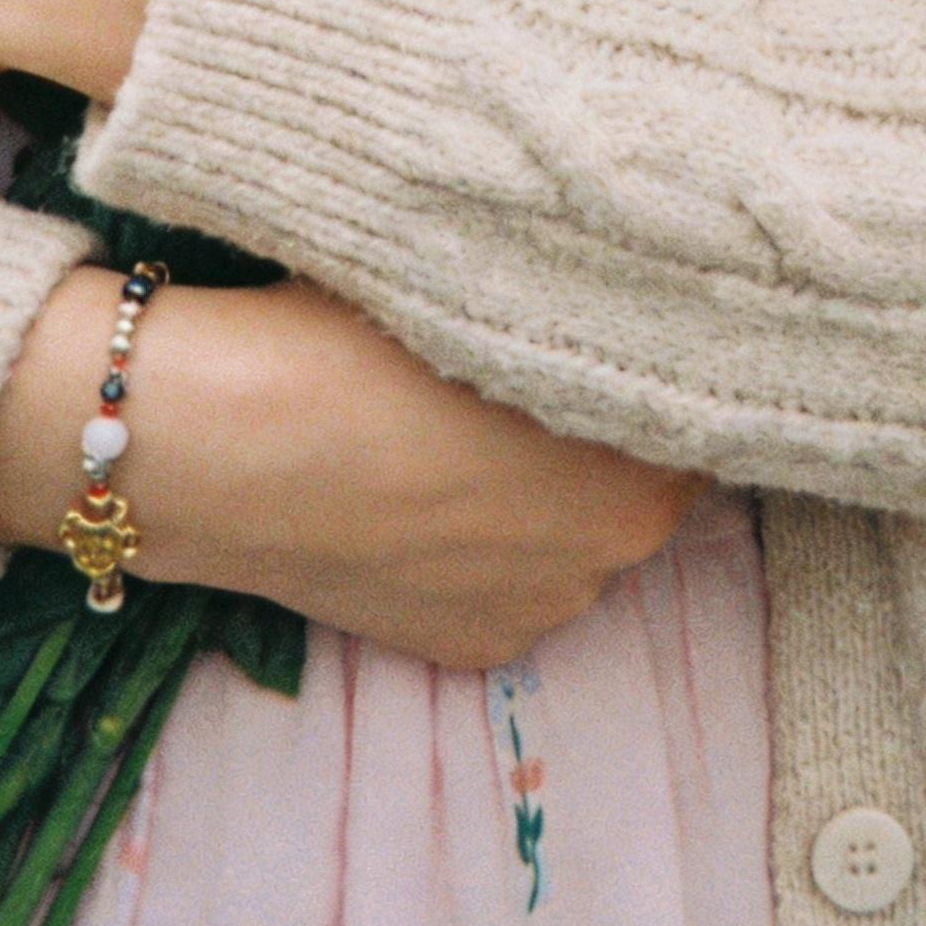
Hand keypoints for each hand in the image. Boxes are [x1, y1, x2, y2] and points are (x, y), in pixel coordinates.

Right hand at [0, 268, 701, 668]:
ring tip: (467, 432)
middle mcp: (619, 549)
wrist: (232, 441)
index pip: (693, 400)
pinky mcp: (476, 652)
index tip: (617, 320)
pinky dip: (488, 549)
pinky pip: (512, 584)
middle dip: (606, 430)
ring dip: (549, 494)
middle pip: (643, 473)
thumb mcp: (499, 280)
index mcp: (649, 451)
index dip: (654, 359)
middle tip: (534, 371)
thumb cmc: (369, 332)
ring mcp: (545, 609)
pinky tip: (427, 496)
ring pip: (576, 533)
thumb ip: (582, 297)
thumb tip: (639, 273)